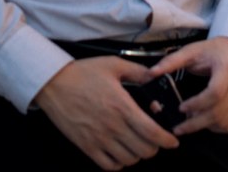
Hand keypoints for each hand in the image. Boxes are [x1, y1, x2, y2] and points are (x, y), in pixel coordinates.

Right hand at [34, 56, 178, 169]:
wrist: (54, 84)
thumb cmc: (84, 72)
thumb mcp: (114, 64)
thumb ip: (137, 71)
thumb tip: (155, 76)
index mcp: (122, 106)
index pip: (151, 132)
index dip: (166, 140)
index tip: (173, 141)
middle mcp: (113, 126)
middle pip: (143, 150)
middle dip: (154, 147)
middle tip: (155, 139)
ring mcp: (99, 139)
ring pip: (128, 160)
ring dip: (137, 155)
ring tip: (138, 144)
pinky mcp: (87, 147)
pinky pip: (109, 165)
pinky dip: (120, 163)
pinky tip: (121, 152)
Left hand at [148, 36, 227, 135]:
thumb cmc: (211, 52)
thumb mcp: (191, 51)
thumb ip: (171, 61)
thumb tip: (151, 73)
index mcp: (226, 68)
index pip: (215, 92)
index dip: (197, 103)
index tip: (181, 107)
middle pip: (219, 112)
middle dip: (196, 123)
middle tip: (178, 127)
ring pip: (224, 122)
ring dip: (205, 126)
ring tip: (190, 122)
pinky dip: (216, 128)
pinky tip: (204, 121)